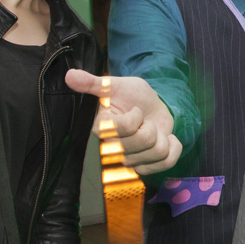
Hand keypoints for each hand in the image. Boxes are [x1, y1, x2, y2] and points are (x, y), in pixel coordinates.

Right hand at [65, 69, 181, 175]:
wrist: (150, 107)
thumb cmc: (131, 96)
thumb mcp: (114, 85)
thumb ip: (93, 83)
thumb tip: (69, 75)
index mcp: (101, 130)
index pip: (126, 127)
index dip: (136, 116)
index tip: (133, 111)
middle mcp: (112, 150)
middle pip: (145, 140)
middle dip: (150, 124)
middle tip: (142, 122)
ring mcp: (130, 162)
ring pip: (158, 151)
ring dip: (162, 136)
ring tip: (151, 130)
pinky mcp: (147, 168)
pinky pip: (168, 162)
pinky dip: (174, 147)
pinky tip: (166, 139)